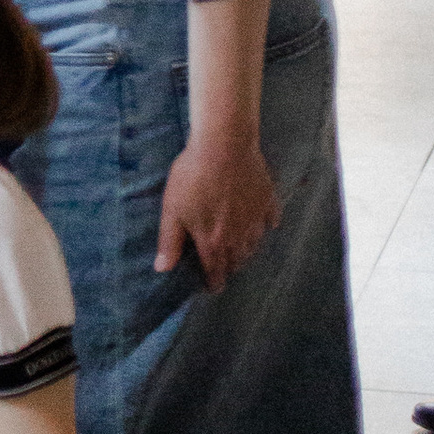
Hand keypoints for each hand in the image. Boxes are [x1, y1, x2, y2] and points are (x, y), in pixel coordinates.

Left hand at [154, 127, 279, 291]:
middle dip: (230, 266)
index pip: (216, 270)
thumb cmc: (192, 176)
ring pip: (255, 243)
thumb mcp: (172, 209)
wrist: (224, 145)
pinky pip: (270, 219)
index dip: (214, 282)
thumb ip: (170, 241)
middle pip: (237, 260)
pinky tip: (265, 223)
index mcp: (214, 240)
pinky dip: (266, 225)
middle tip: (225, 267)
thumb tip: (163, 269)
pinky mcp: (268, 200)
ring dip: (247, 249)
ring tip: (241, 249)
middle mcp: (239, 235)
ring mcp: (256, 218)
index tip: (214, 288)